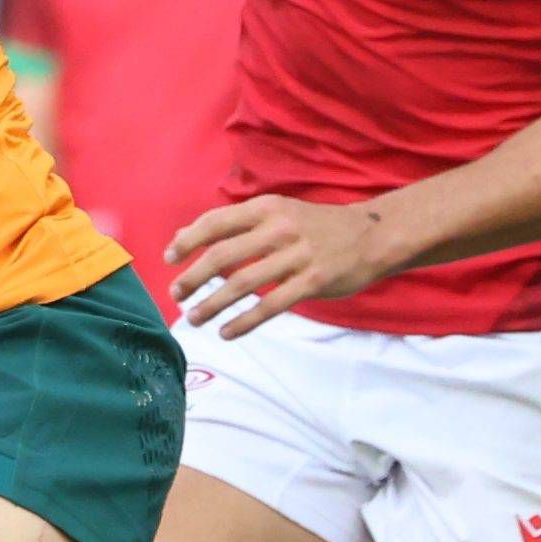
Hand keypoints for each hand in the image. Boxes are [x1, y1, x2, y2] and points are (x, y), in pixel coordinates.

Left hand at [167, 195, 399, 336]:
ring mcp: (297, 256)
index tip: (168, 259)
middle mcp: (279, 229)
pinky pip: (271, 306)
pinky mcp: (312, 281)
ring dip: (213, 304)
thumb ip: (233, 224)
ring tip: (194, 319)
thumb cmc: (314, 226)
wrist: (372, 235)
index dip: (187, 242)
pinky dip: (245, 322)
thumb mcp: (276, 213)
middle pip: (222, 256)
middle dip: (193, 278)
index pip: (215, 222)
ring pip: (243, 284)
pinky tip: (227, 333)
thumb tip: (182, 237)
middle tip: (176, 295)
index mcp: (266, 208)